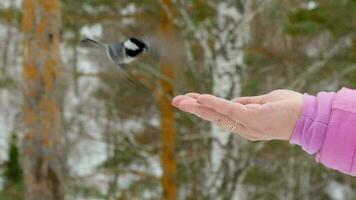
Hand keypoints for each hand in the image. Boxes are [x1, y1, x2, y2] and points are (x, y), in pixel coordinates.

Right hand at [172, 90, 302, 140]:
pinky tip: (199, 98)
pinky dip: (213, 103)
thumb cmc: (288, 109)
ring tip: (180, 101)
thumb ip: (248, 103)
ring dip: (196, 106)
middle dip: (193, 109)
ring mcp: (245, 124)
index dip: (204, 107)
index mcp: (244, 124)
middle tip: (175, 101)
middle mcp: (241, 128)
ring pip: (216, 114)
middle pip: (213, 116)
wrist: (309, 117)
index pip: (219, 115)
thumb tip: (234, 101)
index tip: (189, 99)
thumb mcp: (265, 103)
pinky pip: (227, 109)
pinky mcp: (250, 118)